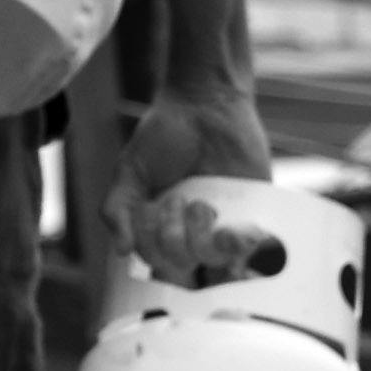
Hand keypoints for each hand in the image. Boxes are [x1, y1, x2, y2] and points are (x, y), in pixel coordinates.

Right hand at [106, 78, 272, 286]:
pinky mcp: (254, 211)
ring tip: (201, 205)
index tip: (150, 214)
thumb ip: (117, 209)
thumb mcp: (131, 170)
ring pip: (216, 260)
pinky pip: (253, 246)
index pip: (158, 263)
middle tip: (177, 201)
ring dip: (204, 240)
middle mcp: (194, 231)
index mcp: (161, 226)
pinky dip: (245, 246)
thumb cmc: (165, 134)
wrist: (207, 102)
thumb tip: (121, 251)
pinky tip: (238, 233)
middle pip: (186, 267)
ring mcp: (225, 222)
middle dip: (174, 239)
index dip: (154, 250)